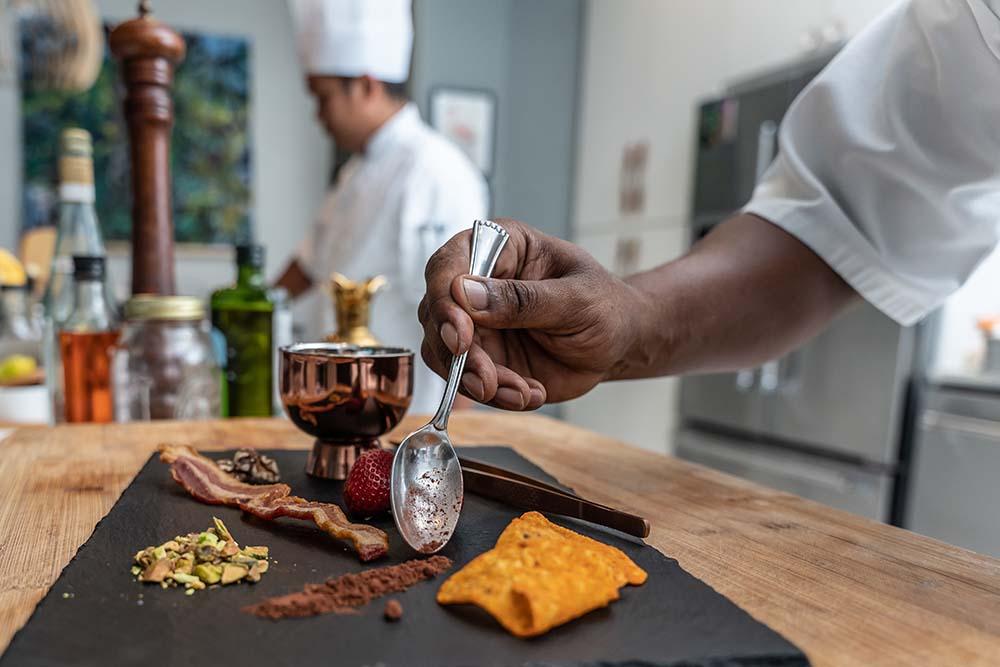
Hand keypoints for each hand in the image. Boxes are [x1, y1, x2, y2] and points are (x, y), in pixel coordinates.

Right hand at [418, 219, 648, 410]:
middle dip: (458, 354)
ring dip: (476, 380)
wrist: (618, 343)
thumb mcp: (575, 299)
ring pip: (445, 353)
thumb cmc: (604, 305)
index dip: (443, 300)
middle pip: (436, 314)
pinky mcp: (484, 357)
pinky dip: (496, 394)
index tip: (460, 335)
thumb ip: (523, 299)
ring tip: (520, 392)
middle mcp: (478, 282)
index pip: (448, 265)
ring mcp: (477, 323)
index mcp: (500, 247)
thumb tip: (465, 293)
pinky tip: (529, 393)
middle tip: (486, 380)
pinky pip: (468, 380)